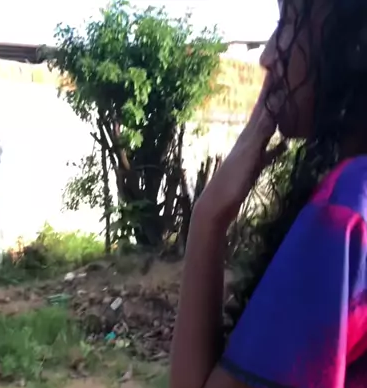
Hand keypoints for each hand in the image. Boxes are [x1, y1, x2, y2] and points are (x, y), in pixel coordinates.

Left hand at [196, 77, 281, 225]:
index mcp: (248, 135)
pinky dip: (277, 147)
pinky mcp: (252, 169)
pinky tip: (284, 145)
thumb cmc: (231, 184)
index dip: (270, 86)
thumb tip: (275, 105)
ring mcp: (250, 154)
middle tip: (283, 75)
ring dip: (276, 117)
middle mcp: (248, 140)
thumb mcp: (249, 156)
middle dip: (273, 95)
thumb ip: (261, 132)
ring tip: (286, 104)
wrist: (216, 208)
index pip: (263, 104)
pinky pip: (268, 153)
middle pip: (264, 113)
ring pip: (267, 130)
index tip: (279, 64)